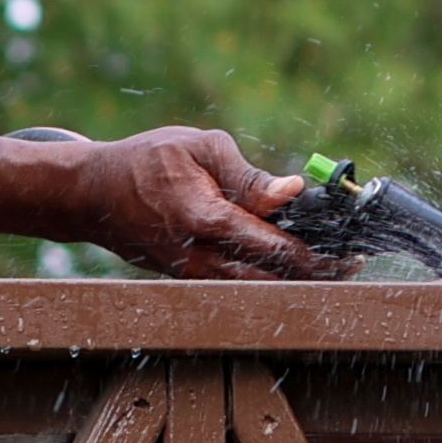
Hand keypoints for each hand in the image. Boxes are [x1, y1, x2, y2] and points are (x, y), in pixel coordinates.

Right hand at [69, 128, 341, 279]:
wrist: (93, 194)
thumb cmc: (148, 161)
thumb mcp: (202, 150)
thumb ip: (250, 176)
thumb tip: (294, 191)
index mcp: (206, 221)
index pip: (273, 249)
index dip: (315, 255)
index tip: (346, 253)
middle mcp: (200, 259)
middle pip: (271, 281)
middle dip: (313, 277)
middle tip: (349, 268)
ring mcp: (192, 275)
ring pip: (255, 292)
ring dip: (293, 284)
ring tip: (330, 272)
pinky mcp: (188, 279)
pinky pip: (235, 287)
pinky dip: (266, 280)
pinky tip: (289, 268)